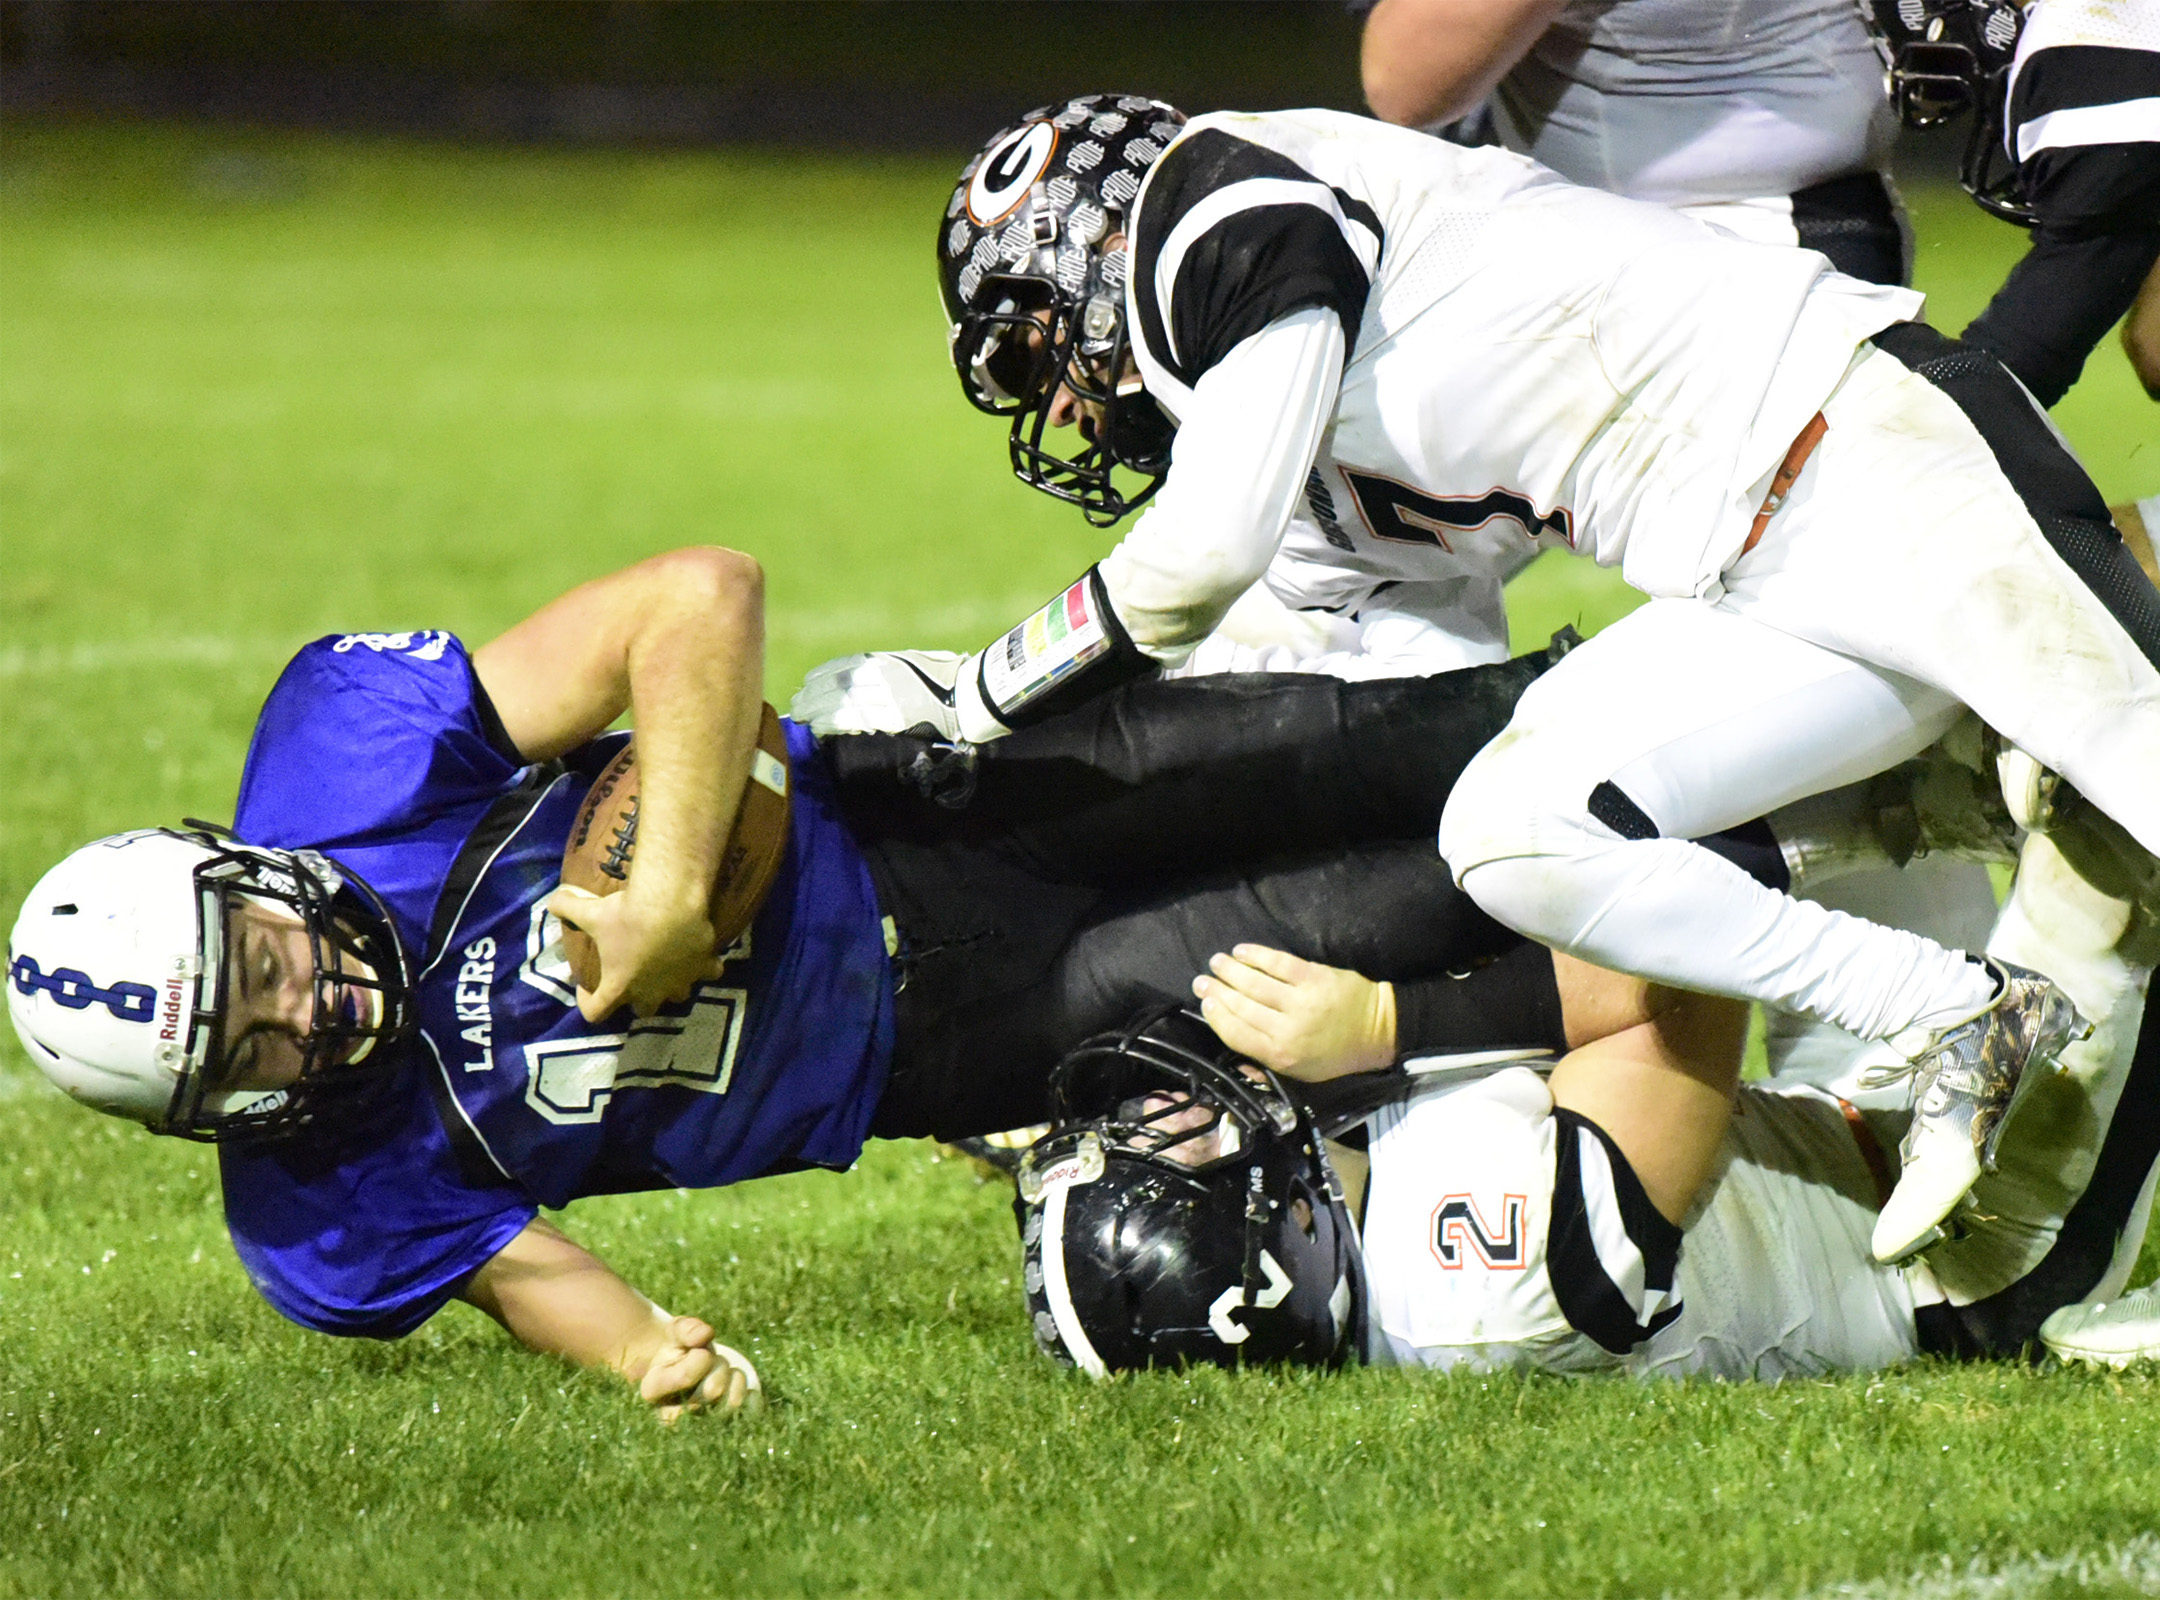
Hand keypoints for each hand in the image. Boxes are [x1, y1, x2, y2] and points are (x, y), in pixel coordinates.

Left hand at [546, 881, 718, 1021]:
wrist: (670, 906)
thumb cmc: (626, 915)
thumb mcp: (590, 911)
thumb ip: (567, 908)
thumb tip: (552, 901)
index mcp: (619, 985)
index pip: (595, 1012)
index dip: (586, 1002)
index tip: (585, 987)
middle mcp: (651, 992)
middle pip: (644, 1011)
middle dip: (639, 999)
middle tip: (634, 977)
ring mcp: (681, 982)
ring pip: (679, 996)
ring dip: (673, 985)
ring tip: (670, 967)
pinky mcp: (704, 966)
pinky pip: (709, 973)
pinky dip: (706, 967)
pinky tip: (703, 955)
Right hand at [639, 1315, 762, 1423]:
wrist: (690, 1373)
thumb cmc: (681, 1350)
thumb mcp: (677, 1333)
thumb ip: (687, 1329)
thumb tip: (704, 1335)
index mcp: (652, 1390)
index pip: (685, 1377)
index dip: (701, 1357)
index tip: (700, 1352)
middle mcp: (671, 1417)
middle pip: (712, 1390)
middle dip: (718, 1366)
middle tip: (711, 1361)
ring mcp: (698, 1428)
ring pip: (732, 1402)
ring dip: (733, 1378)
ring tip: (721, 1373)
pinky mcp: (723, 1430)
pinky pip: (748, 1412)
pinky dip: (748, 1392)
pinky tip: (734, 1385)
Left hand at [790, 650, 967, 737]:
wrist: (969, 698)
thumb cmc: (946, 682)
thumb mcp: (913, 666)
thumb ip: (888, 673)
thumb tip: (864, 684)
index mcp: (888, 661)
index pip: (845, 666)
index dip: (822, 676)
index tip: (807, 684)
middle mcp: (884, 675)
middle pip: (838, 683)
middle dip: (813, 694)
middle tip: (797, 706)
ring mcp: (888, 695)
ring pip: (841, 701)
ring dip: (816, 709)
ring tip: (802, 717)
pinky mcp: (893, 716)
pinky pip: (855, 718)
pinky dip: (832, 722)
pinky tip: (818, 727)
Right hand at [1192, 944, 1396, 1081]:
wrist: (1378, 1030)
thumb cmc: (1337, 1053)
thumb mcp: (1301, 1072)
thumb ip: (1267, 1059)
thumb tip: (1233, 1040)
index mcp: (1281, 1055)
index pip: (1236, 1034)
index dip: (1216, 1017)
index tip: (1205, 1004)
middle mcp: (1287, 1029)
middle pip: (1241, 1006)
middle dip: (1216, 991)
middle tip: (1201, 981)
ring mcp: (1300, 1001)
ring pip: (1254, 983)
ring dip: (1230, 970)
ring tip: (1217, 962)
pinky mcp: (1313, 977)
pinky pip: (1278, 963)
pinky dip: (1256, 955)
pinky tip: (1242, 951)